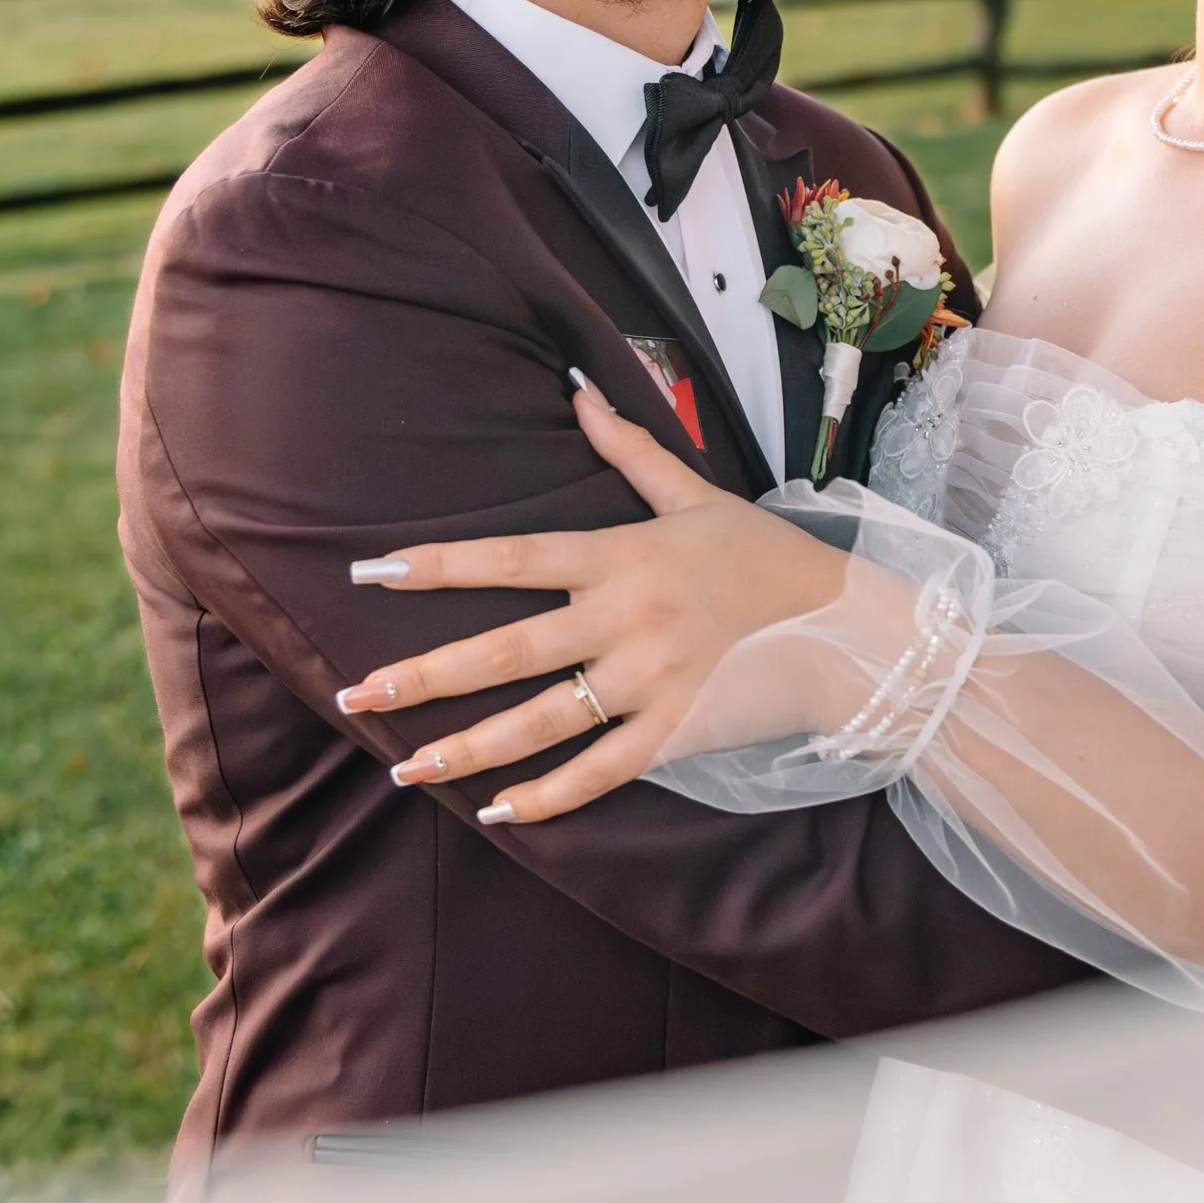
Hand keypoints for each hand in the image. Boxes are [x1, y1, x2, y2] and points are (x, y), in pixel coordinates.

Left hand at [338, 377, 844, 822]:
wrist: (846, 627)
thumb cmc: (766, 557)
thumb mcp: (696, 495)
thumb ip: (629, 451)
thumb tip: (576, 390)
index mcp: (621, 556)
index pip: (513, 555)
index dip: (440, 565)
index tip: (372, 571)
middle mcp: (624, 618)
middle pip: (506, 650)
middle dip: (424, 675)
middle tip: (356, 696)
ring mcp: (649, 681)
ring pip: (540, 721)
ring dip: (467, 748)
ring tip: (405, 767)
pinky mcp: (676, 732)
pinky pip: (601, 771)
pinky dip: (550, 796)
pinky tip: (499, 811)